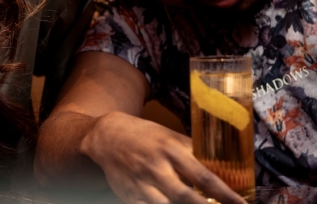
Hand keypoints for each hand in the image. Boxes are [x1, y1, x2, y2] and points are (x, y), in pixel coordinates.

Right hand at [82, 112, 247, 203]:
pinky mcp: (130, 196)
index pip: (204, 177)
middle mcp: (157, 168)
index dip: (226, 195)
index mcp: (170, 150)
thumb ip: (192, 151)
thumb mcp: (169, 136)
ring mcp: (142, 184)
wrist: (107, 137)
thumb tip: (222, 166)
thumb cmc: (143, 136)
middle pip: (188, 198)